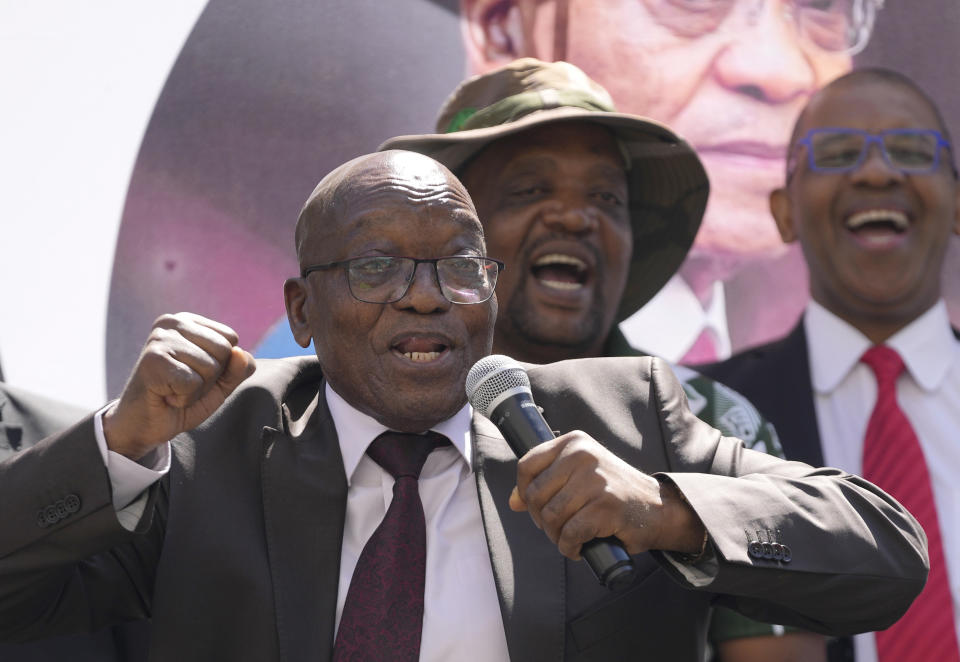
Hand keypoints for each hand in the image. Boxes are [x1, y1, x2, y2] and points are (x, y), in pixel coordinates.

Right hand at [103, 313, 255, 459]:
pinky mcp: (152, 360)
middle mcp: (172, 322)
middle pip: (224, 350)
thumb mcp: (219, 385)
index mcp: (188, 321)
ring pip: (210, 367)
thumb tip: (241, 353)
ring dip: (196, 390)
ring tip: (173, 390)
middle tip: (182, 385)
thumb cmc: (181, 400)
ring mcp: (160, 339)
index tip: (194, 374)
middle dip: (210, 378)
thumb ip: (238, 369)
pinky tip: (165, 396)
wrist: (143, 426)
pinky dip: (184, 398)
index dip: (221, 366)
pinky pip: (192, 383)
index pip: (230, 338)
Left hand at [509, 431, 704, 559]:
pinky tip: (579, 547)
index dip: (524, 493)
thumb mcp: (579, 475)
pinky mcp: (605, 507)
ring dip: (557, 536)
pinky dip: (570, 547)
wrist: (658, 507)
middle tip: (558, 528)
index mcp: (573, 442)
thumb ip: (546, 482)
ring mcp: (594, 480)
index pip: (527, 466)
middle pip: (536, 496)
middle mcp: (582, 456)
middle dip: (542, 520)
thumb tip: (514, 501)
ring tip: (571, 537)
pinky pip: (570, 534)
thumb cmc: (613, 492)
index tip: (535, 507)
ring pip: (551, 517)